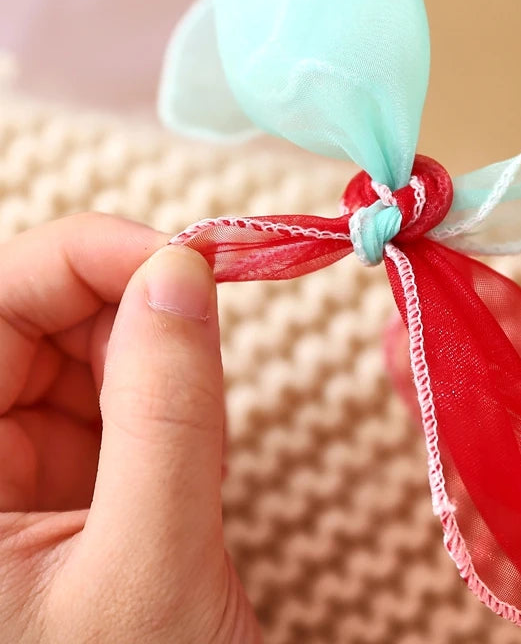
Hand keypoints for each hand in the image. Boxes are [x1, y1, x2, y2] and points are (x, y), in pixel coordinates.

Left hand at [0, 213, 261, 642]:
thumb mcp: (151, 563)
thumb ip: (167, 407)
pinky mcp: (51, 485)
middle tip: (201, 318)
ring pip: (69, 352)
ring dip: (142, 355)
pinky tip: (179, 441)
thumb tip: (182, 271)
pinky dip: (153, 397)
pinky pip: (102, 397)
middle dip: (120, 305)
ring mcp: (0, 478)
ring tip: (191, 413)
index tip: (179, 257)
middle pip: (21, 322)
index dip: (77, 259)